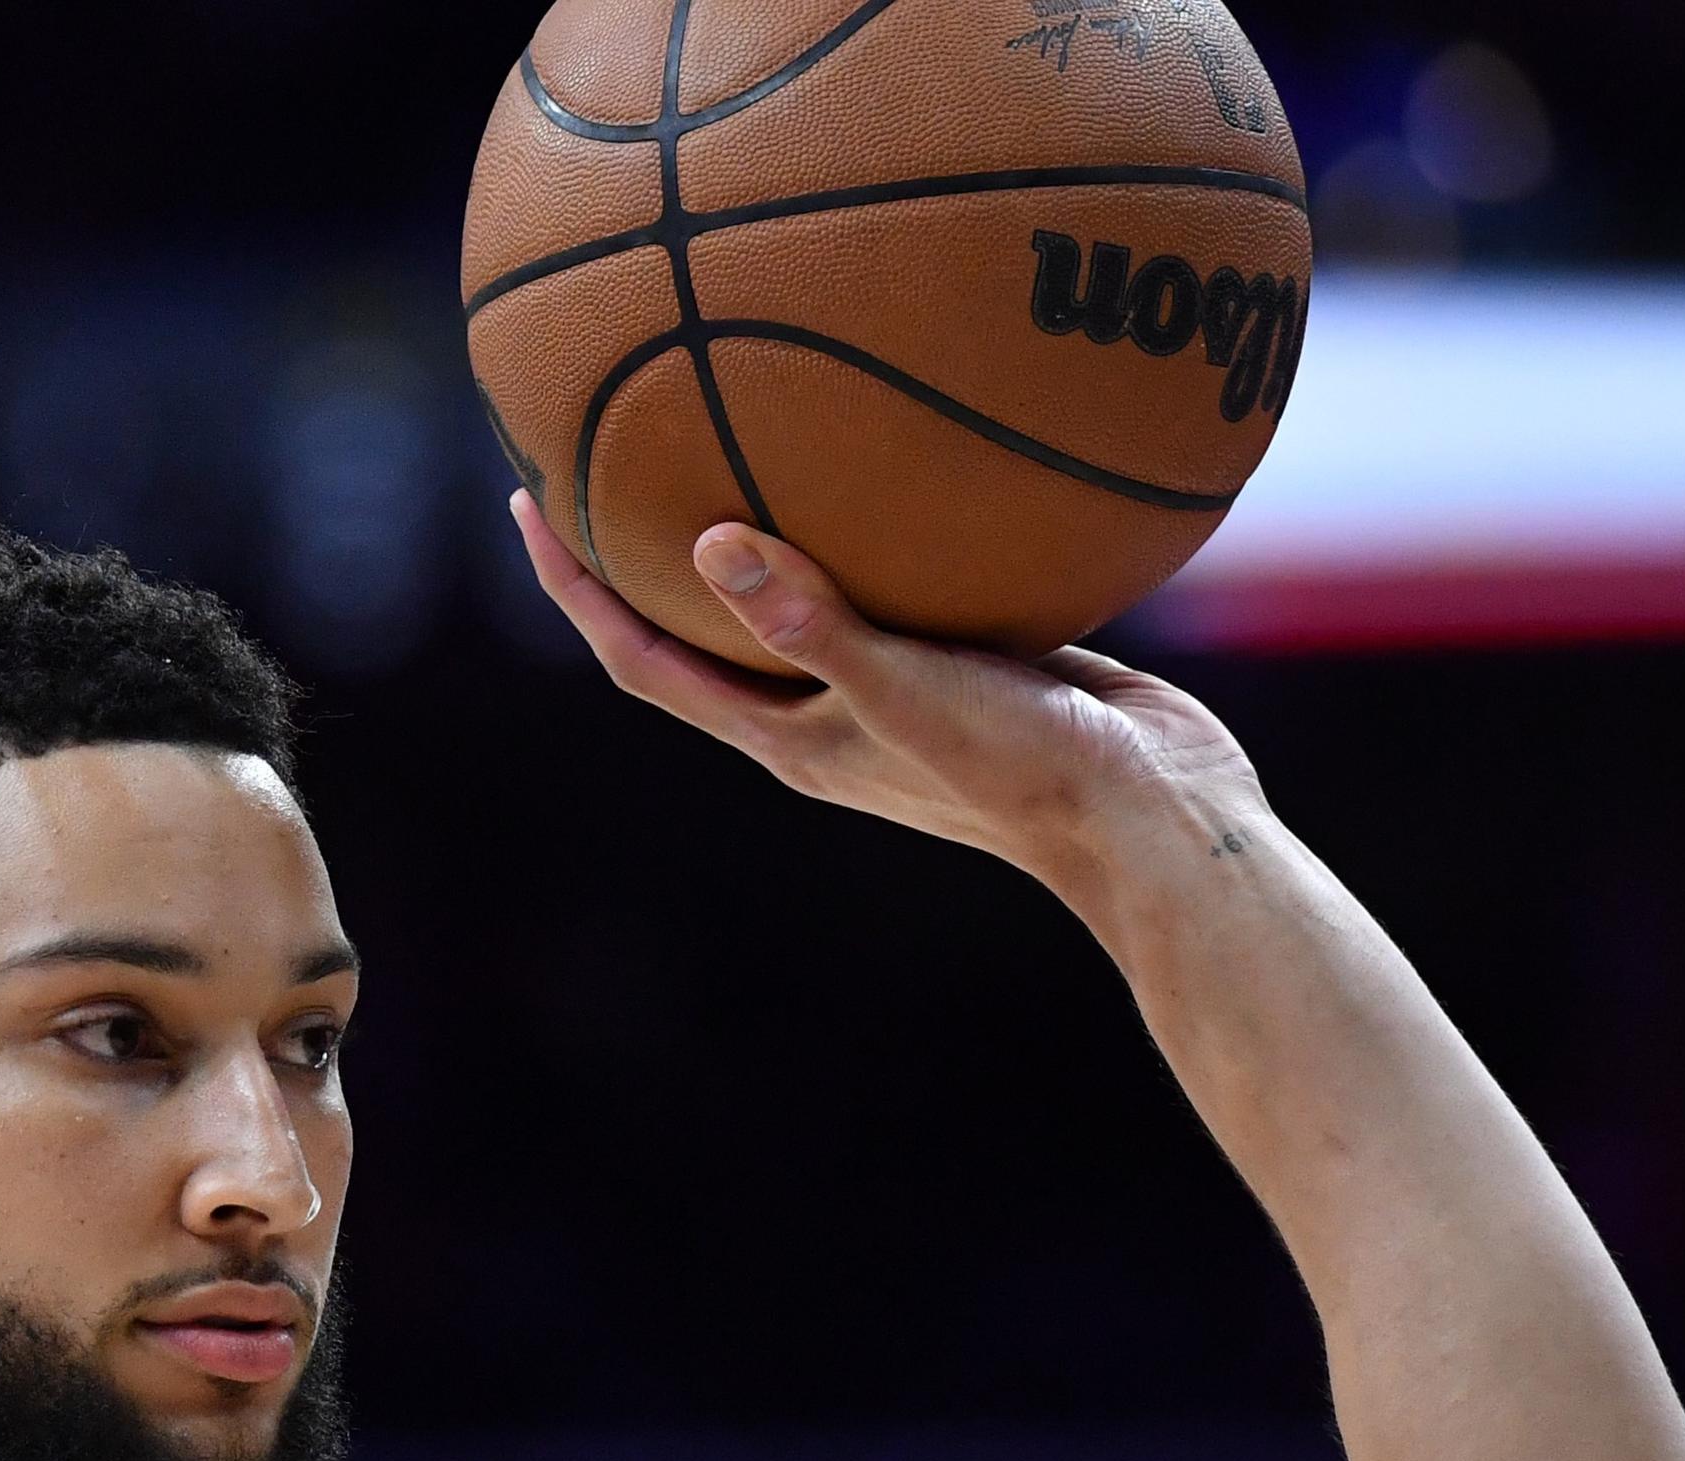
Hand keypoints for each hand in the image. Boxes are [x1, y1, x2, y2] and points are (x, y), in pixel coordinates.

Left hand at [509, 490, 1260, 885]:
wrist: (1156, 816)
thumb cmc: (1023, 772)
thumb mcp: (908, 692)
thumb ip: (812, 623)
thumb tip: (709, 540)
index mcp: (786, 734)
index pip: (644, 658)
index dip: (576, 589)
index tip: (529, 498)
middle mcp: (826, 711)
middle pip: (701, 622)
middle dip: (644, 546)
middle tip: (601, 442)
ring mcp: (898, 680)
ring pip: (805, 589)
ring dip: (763, 519)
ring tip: (733, 420)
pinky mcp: (969, 651)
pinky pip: (900, 569)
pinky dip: (879, 510)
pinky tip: (894, 433)